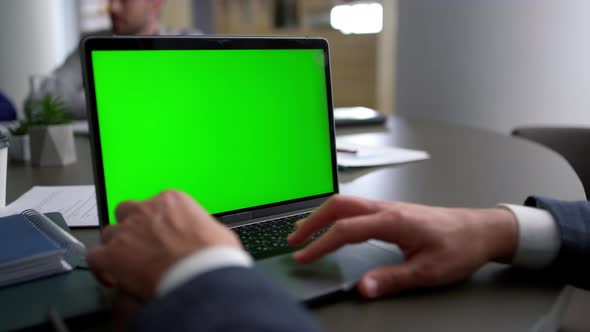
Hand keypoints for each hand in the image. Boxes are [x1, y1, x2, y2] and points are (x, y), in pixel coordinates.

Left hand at [87, 190, 241, 299]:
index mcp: (172, 200)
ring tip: (127, 265)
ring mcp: (127, 230)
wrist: (200, 273)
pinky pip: (95, 256)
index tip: (159, 236)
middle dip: (131, 228)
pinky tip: (111, 278)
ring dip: (117, 247)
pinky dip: (100, 268)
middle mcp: (146, 210)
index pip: (155, 205)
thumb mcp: (216, 232)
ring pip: (109, 233)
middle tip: (141, 246)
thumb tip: (204, 240)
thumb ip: (200, 229)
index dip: (155, 223)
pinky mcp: (112, 253)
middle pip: (127, 212)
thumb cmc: (213, 256)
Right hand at [288, 195, 517, 298]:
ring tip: (304, 231)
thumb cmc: (458, 247)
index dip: (320, 244)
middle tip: (294, 240)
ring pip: (346, 203)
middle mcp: (386, 209)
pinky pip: (355, 207)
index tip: (303, 257)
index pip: (345, 230)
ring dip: (322, 215)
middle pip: (339, 206)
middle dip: (312, 221)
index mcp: (392, 221)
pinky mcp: (392, 212)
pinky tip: (333, 226)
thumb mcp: (427, 271)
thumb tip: (362, 288)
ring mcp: (388, 207)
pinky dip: (336, 215)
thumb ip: (392, 279)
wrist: (480, 230)